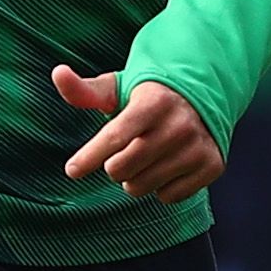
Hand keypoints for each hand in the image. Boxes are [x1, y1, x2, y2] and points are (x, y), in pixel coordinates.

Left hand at [53, 65, 223, 203]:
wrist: (204, 98)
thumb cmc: (149, 97)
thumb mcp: (119, 88)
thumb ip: (86, 90)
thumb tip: (58, 73)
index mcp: (154, 101)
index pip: (114, 138)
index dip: (89, 157)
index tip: (72, 170)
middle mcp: (180, 124)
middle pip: (122, 169)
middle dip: (113, 165)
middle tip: (121, 153)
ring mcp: (198, 146)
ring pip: (142, 187)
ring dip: (135, 178)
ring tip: (144, 158)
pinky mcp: (212, 165)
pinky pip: (169, 197)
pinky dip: (161, 187)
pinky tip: (167, 166)